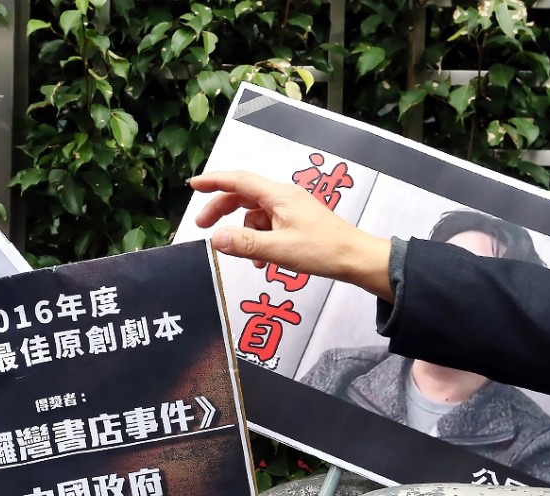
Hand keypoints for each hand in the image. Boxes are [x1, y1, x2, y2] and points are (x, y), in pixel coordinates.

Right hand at [188, 170, 393, 300]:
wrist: (356, 259)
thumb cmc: (323, 250)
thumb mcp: (279, 250)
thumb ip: (245, 244)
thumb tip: (216, 239)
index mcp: (278, 196)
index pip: (238, 180)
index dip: (214, 181)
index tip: (193, 185)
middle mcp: (283, 197)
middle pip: (243, 195)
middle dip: (220, 209)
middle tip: (202, 227)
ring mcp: (290, 209)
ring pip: (254, 213)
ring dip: (242, 232)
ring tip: (240, 255)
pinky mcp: (295, 222)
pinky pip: (267, 226)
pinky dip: (257, 239)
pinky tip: (260, 261)